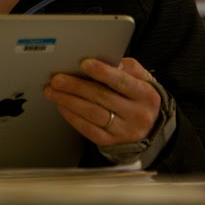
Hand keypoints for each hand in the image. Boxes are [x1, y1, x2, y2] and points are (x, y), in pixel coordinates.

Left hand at [43, 57, 160, 146]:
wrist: (151, 127)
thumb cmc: (140, 96)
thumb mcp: (141, 78)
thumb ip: (126, 67)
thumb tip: (105, 61)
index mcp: (147, 95)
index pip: (122, 82)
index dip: (102, 72)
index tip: (84, 63)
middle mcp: (138, 115)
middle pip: (102, 98)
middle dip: (76, 86)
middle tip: (57, 79)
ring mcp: (125, 131)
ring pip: (92, 114)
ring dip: (69, 101)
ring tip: (53, 91)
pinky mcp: (112, 142)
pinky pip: (88, 129)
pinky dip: (72, 116)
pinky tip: (62, 106)